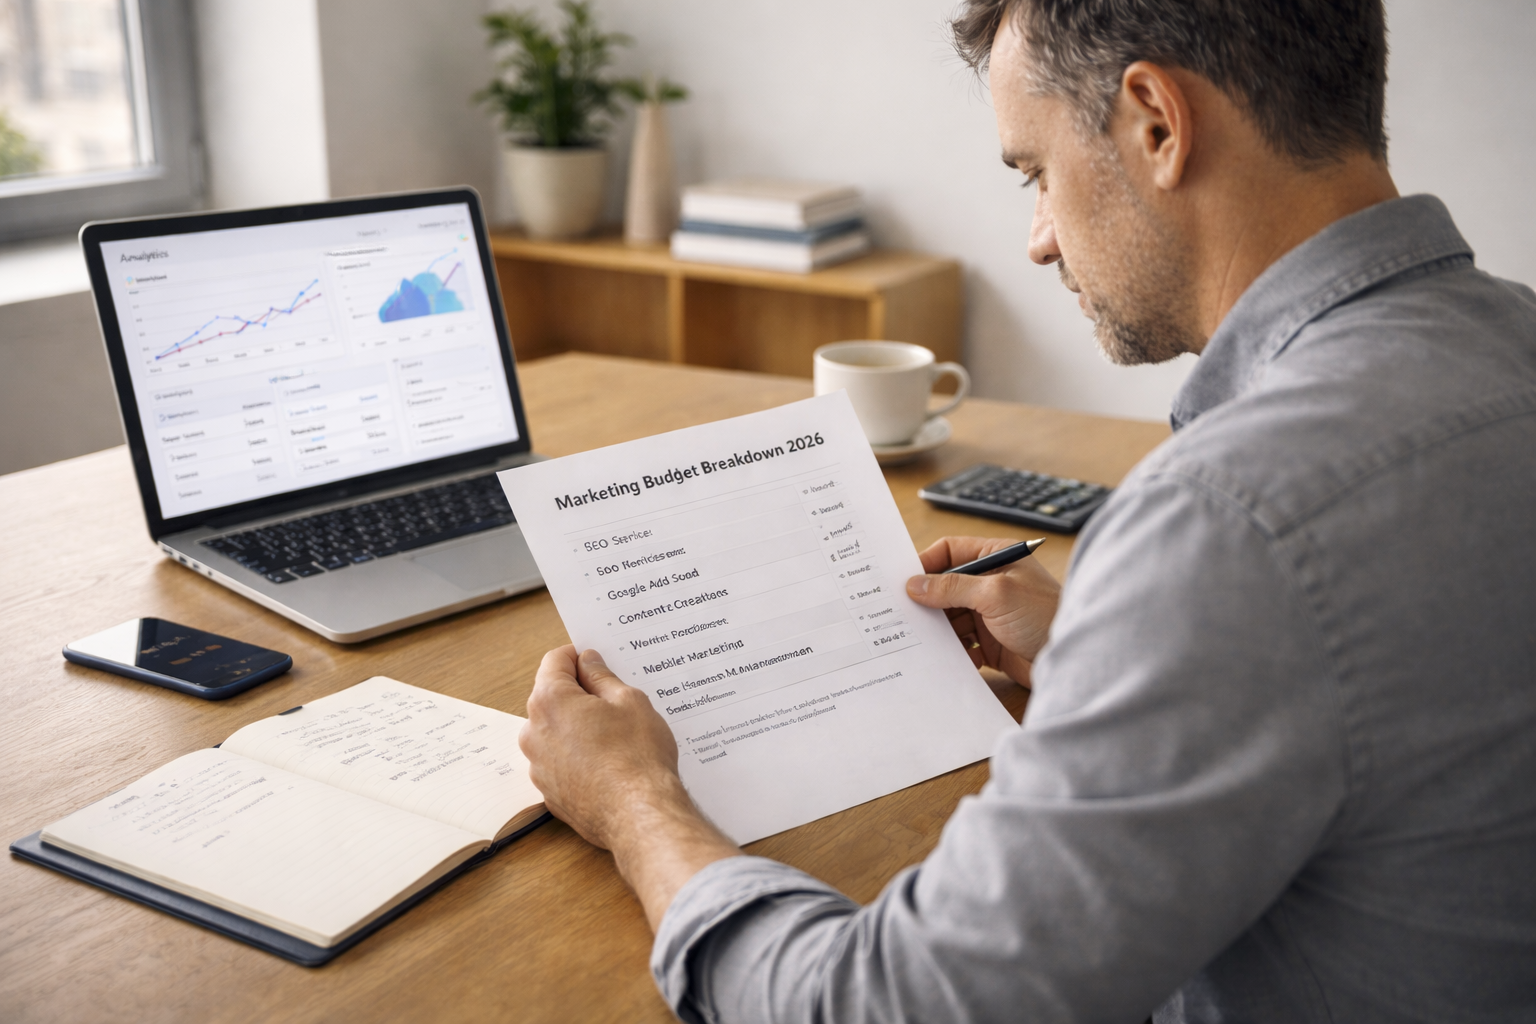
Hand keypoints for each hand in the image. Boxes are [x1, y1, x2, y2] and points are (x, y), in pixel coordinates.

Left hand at [519, 646, 739, 928]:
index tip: (598, 660)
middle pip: (551, 697)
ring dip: (577, 726)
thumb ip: (602, 677)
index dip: (578, 655)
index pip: (555, 660)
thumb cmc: (638, 756)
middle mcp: (533, 732)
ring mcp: (538, 766)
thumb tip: (588, 662)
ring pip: (555, 731)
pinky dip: (577, 756)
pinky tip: (608, 762)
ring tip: (615, 734)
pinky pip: (560, 761)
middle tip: (614, 698)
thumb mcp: (629, 701)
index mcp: (550, 701)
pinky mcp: (548, 792)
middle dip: (579, 692)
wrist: (639, 816)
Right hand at [906, 536, 1061, 686]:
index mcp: (996, 558)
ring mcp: (990, 613)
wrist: (1076, 659)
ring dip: (940, 630)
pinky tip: (957, 658)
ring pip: (950, 617)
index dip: (925, 564)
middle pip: (945, 586)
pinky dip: (955, 651)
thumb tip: (915, 584)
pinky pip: (961, 644)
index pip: (950, 551)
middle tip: (905, 614)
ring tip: (927, 641)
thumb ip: (953, 587)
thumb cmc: (1047, 616)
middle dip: (927, 602)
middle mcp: (991, 583)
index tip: (902, 581)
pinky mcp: (991, 642)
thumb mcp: (996, 593)